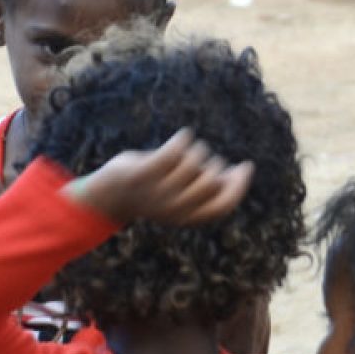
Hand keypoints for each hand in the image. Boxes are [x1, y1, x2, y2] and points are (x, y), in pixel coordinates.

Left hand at [69, 129, 253, 225]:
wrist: (108, 195)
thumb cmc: (152, 190)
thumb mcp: (182, 193)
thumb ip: (206, 188)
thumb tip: (238, 173)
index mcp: (187, 216)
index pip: (224, 205)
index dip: (240, 185)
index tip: (246, 165)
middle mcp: (174, 208)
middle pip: (212, 179)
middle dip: (212, 163)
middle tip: (198, 158)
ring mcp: (158, 191)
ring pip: (194, 162)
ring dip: (193, 150)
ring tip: (181, 152)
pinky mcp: (144, 174)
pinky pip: (175, 151)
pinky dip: (183, 139)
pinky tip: (181, 137)